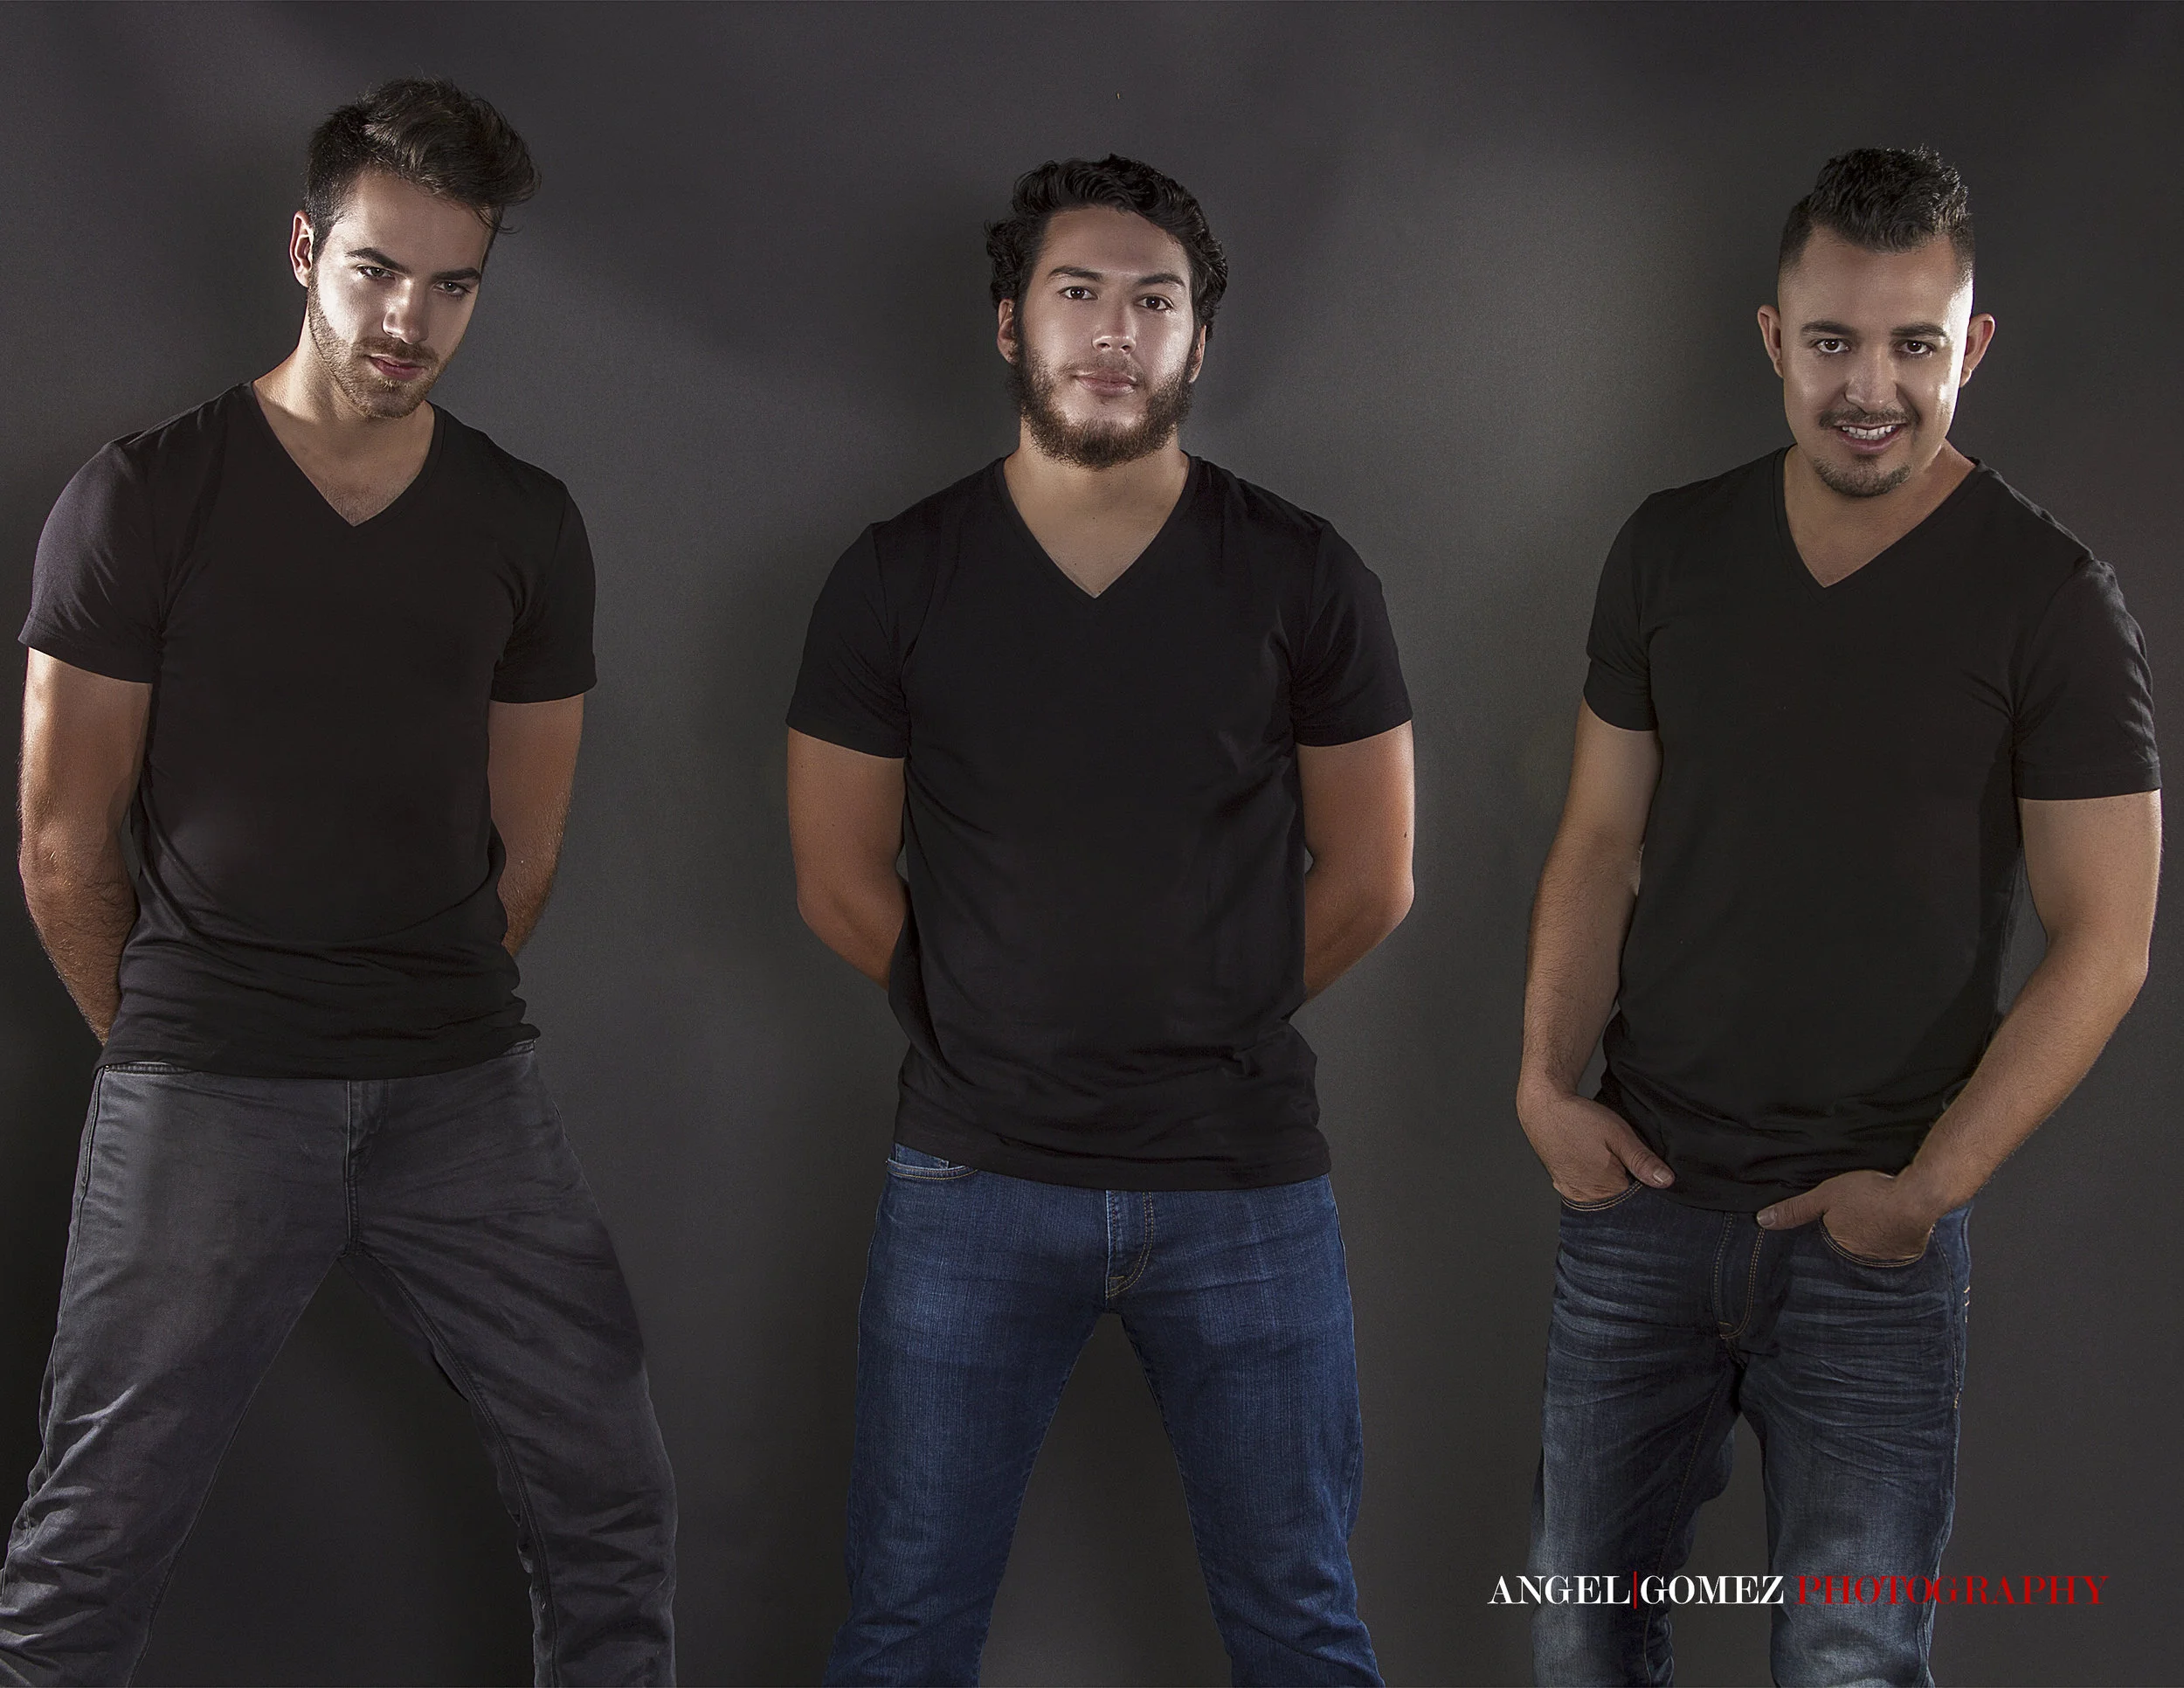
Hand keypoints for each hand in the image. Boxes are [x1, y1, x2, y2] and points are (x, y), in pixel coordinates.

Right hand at [1516, 1082, 1675, 1203]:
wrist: (1543, 1108)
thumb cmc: (1579, 1118)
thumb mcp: (1618, 1134)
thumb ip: (1642, 1160)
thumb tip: (1666, 1181)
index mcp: (1606, 1187)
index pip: (1637, 1194)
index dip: (1641, 1176)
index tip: (1635, 1159)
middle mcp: (1588, 1195)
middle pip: (1619, 1195)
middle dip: (1625, 1178)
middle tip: (1616, 1152)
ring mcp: (1572, 1192)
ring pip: (1602, 1193)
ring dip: (1607, 1179)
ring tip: (1602, 1154)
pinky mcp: (1562, 1184)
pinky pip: (1585, 1189)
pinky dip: (1591, 1179)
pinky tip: (1590, 1160)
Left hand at [1757, 1170, 1939, 1260]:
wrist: (1918, 1198)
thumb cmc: (1870, 1195)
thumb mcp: (1826, 1196)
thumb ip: (1796, 1210)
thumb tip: (1763, 1221)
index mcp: (1838, 1249)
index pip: (1823, 1249)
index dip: (1822, 1237)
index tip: (1824, 1228)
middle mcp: (1861, 1261)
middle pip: (1846, 1249)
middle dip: (1846, 1238)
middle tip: (1851, 1221)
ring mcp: (1885, 1259)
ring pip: (1869, 1249)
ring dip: (1868, 1239)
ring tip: (1869, 1222)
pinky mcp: (1906, 1252)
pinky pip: (1892, 1247)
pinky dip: (1889, 1237)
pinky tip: (1889, 1224)